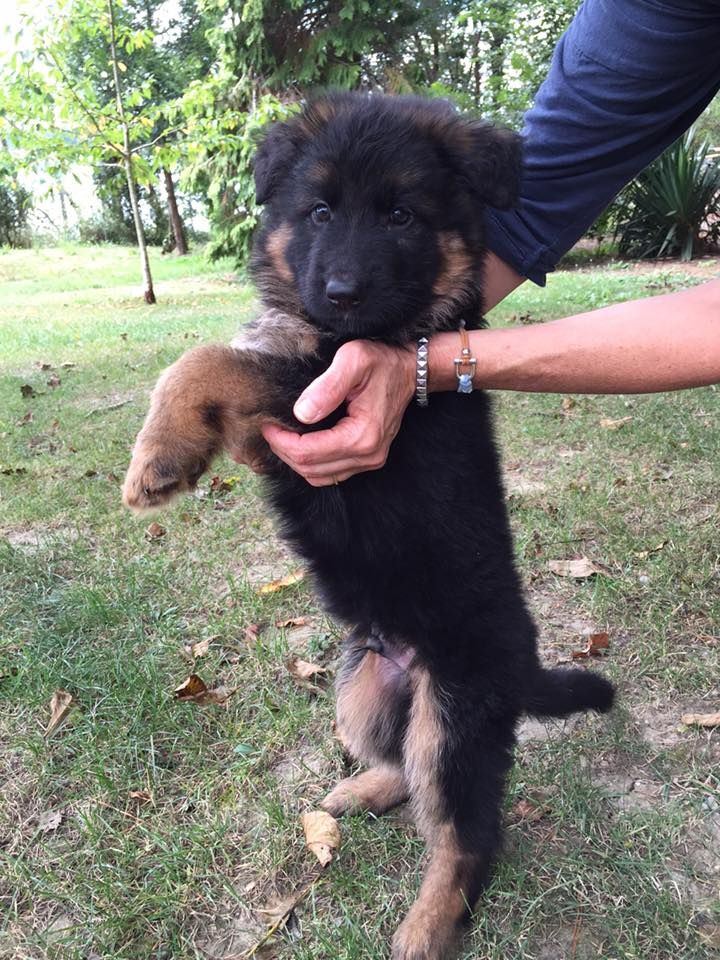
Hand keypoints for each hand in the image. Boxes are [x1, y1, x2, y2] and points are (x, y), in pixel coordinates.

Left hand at [261, 340, 415, 485]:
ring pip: (319, 476)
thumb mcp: (352, 360)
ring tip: (282, 437)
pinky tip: (301, 443)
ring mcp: (370, 461)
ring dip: (296, 460)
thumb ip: (326, 387)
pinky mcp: (368, 459)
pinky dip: (311, 463)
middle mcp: (368, 456)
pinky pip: (331, 473)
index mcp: (363, 436)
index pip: (309, 453)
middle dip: (284, 451)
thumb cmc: (381, 362)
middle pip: (311, 470)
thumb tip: (301, 414)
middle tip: (270, 429)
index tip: (267, 425)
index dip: (281, 442)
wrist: (409, 371)